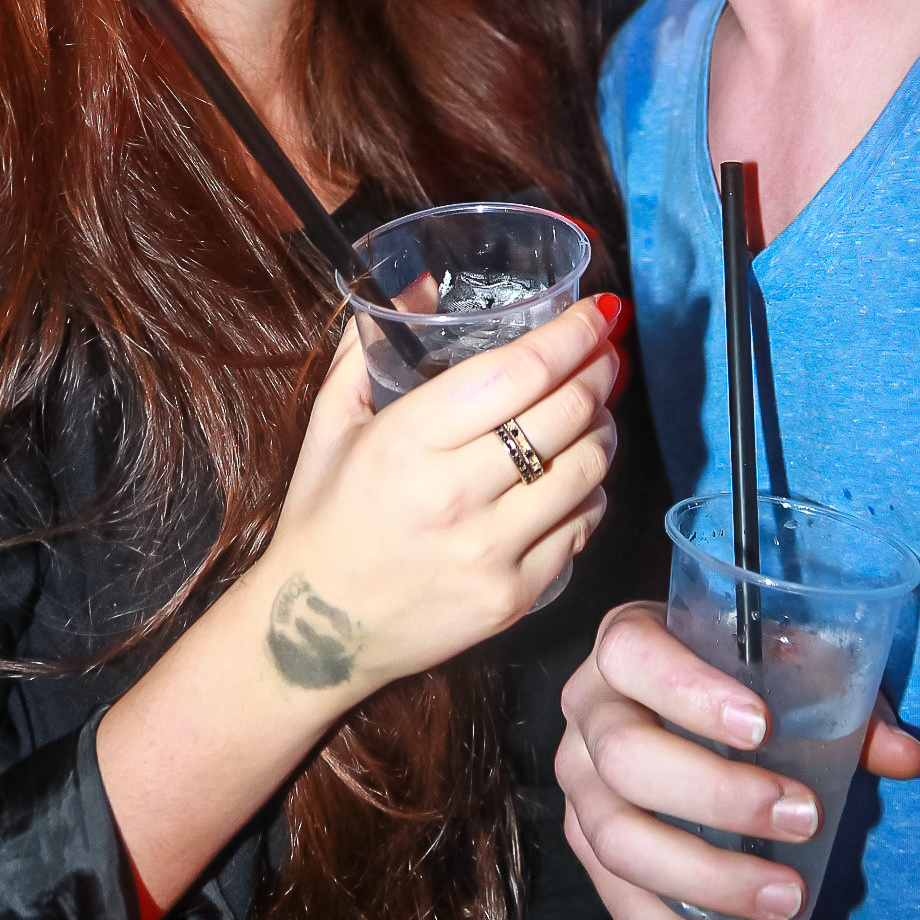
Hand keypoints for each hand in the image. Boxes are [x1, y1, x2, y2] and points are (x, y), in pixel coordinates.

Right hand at [262, 297, 619, 699]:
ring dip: (603, 428)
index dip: (571, 335)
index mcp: (409, 439)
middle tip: (604, 353)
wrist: (316, 634)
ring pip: (586, 469)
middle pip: (565, 414)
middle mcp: (455, 493)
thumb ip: (369, 347)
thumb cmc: (326, 516)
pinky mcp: (514, 597)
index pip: (519, 372)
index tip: (595, 313)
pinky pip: (582, 528)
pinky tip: (576, 474)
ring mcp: (490, 551)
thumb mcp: (332, 422)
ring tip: (595, 409)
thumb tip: (419, 285)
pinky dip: (590, 491)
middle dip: (598, 370)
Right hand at [556, 602, 919, 919]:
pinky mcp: (584, 845)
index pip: (633, 656)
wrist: (666, 698)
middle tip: (801, 817)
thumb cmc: (731, 674)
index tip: (761, 726)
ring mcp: (577, 783)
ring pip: (614, 838)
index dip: (687, 690)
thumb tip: (907, 756)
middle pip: (624, 757)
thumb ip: (840, 701)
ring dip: (704, 877)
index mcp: (625, 644)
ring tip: (784, 896)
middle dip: (716, 795)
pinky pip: (619, 903)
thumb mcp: (781, 664)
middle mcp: (587, 710)